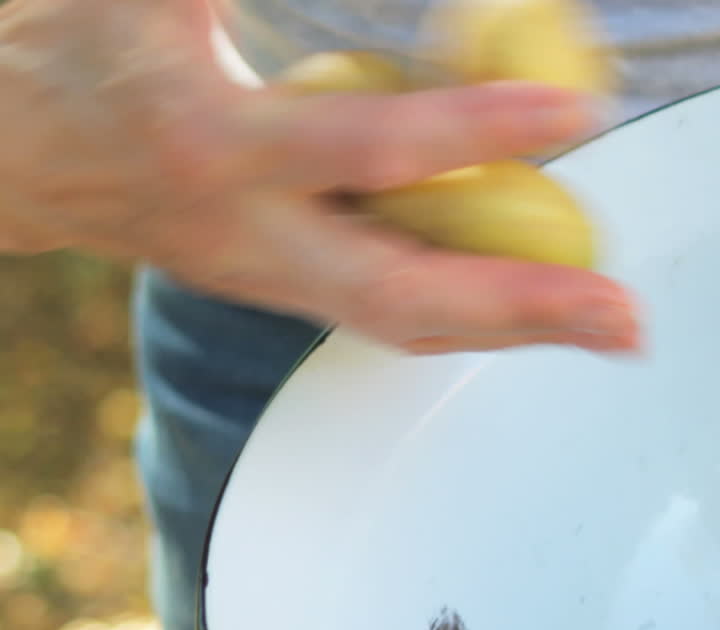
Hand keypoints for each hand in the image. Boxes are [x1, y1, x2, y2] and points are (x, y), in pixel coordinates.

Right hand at [0, 0, 639, 353]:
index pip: (366, 148)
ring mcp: (263, 276)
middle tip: (622, 320)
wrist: (15, 153)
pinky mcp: (275, 287)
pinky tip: (527, 306)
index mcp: (214, 146)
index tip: (574, 112)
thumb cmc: (76, 50)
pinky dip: (463, 314)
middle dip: (522, 314)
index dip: (474, 132)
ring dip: (508, 330)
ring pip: (399, 324)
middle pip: (403, 299)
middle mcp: (246, 235)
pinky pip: (383, 312)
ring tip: (601, 324)